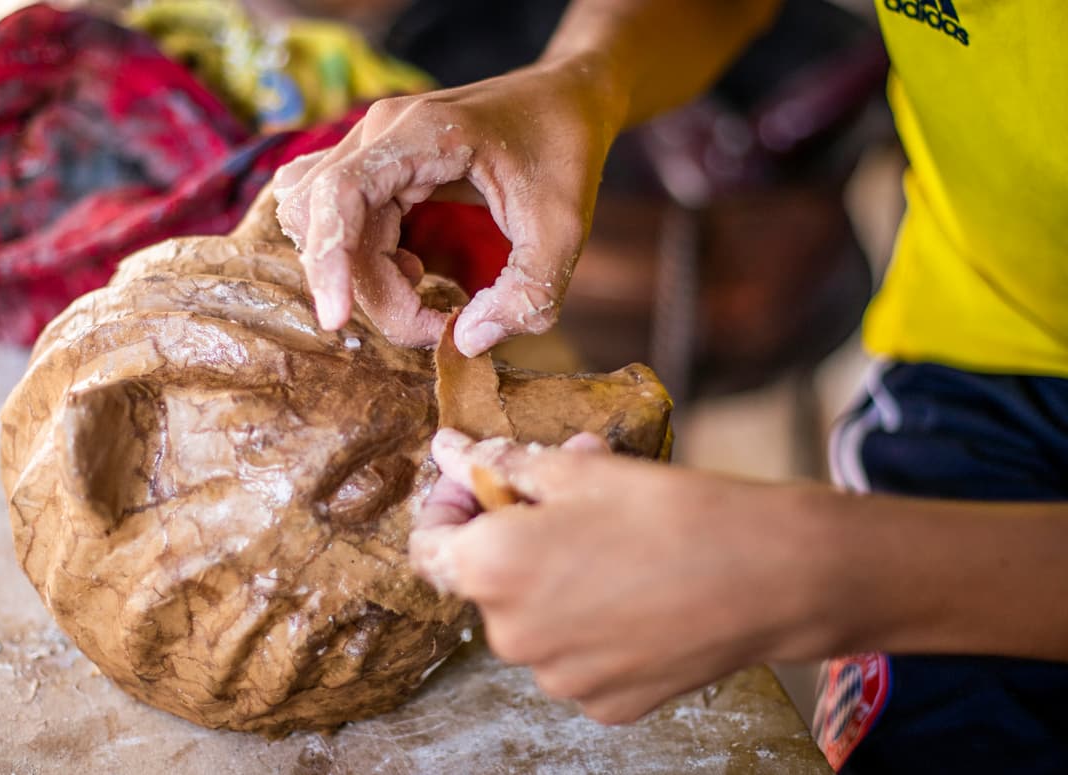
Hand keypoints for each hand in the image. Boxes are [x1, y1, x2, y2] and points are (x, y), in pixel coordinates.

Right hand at [273, 55, 621, 354]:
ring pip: (325, 226)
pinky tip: (412, 269)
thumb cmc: (566, 151)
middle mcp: (381, 133)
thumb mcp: (565, 229)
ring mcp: (373, 147)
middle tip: (434, 325)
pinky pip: (342, 221)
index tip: (337, 319)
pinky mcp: (377, 168)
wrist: (567, 98)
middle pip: (327, 221)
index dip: (329, 259)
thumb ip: (528, 293)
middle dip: (367, 288)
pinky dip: (364, 260)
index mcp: (421, 132)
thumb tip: (467, 342)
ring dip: (362, 276)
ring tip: (424, 288)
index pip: (339, 193)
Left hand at [410, 429, 825, 723]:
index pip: (428, 543)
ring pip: (535, 621)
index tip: (482, 479)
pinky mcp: (607, 704)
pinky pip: (579, 657)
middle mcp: (512, 637)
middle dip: (514, 535)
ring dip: (555, 580)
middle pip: (485, 582)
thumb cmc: (674, 512)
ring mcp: (560, 679)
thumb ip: (501, 464)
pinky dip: (593, 625)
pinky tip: (639, 591)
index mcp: (491, 570)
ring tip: (615, 541)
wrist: (772, 575)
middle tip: (567, 494)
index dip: (449, 504)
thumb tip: (450, 450)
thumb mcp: (578, 470)